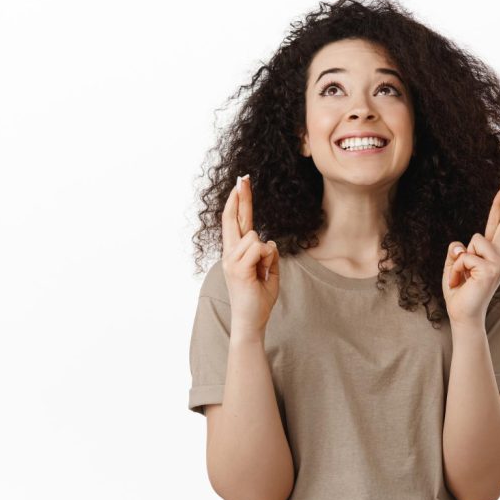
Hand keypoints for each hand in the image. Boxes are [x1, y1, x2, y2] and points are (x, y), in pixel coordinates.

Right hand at [221, 174, 279, 335]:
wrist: (251, 321)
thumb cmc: (259, 298)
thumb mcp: (269, 272)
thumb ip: (268, 255)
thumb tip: (268, 242)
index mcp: (236, 253)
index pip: (237, 222)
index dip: (239, 203)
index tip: (240, 185)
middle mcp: (230, 254)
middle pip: (235, 219)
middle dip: (241, 198)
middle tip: (243, 177)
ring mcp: (231, 261)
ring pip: (256, 237)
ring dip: (266, 254)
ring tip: (262, 273)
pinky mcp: (238, 269)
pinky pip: (259, 249)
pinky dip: (267, 260)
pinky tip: (261, 274)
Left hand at [442, 174, 499, 325]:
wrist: (463, 315)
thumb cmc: (460, 292)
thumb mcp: (456, 266)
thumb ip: (460, 251)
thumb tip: (461, 244)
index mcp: (493, 254)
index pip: (499, 225)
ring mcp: (499, 263)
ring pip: (473, 240)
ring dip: (460, 258)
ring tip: (462, 277)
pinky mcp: (491, 270)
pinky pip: (465, 256)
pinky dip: (456, 269)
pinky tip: (461, 282)